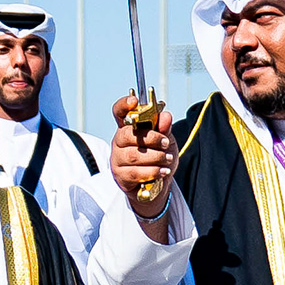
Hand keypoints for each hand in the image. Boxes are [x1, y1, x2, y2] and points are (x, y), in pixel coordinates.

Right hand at [108, 98, 176, 234]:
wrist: (157, 183)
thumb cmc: (158, 157)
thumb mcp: (166, 141)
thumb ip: (165, 129)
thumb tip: (166, 116)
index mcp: (128, 128)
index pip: (120, 112)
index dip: (124, 105)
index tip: (134, 101)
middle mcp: (119, 141)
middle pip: (127, 135)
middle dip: (151, 139)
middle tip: (165, 143)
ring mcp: (117, 158)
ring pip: (133, 155)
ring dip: (155, 157)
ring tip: (167, 159)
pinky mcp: (120, 175)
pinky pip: (134, 172)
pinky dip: (152, 171)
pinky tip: (163, 171)